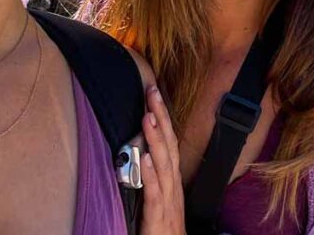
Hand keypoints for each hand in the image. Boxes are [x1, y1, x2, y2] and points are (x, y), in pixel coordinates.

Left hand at [140, 86, 184, 234]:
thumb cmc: (164, 227)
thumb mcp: (159, 197)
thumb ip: (153, 176)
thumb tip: (141, 152)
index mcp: (171, 178)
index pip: (169, 141)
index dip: (163, 117)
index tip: (154, 94)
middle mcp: (172, 184)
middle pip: (169, 144)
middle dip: (160, 117)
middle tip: (152, 91)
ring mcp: (167, 198)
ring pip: (163, 163)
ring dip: (155, 138)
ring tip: (147, 116)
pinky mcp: (157, 215)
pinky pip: (153, 192)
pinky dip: (150, 174)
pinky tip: (144, 159)